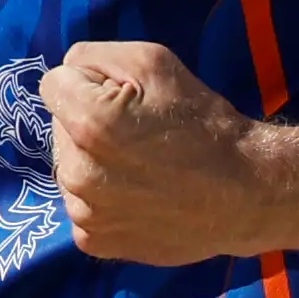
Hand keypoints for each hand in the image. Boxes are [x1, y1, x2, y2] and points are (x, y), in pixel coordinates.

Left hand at [43, 41, 286, 264]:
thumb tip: (65, 73)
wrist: (245, 193)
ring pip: (69, 168)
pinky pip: (81, 205)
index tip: (122, 96)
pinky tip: (137, 195)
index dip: (88, 83)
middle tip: (137, 133)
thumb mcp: (153, 61)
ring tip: (140, 165)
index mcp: (88, 123)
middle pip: (59, 128)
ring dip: (92, 162)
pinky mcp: (94, 242)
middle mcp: (76, 173)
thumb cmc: (203, 121)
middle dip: (87, 123)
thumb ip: (93, 55)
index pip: (53, 84)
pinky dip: (101, 199)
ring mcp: (83, 213)